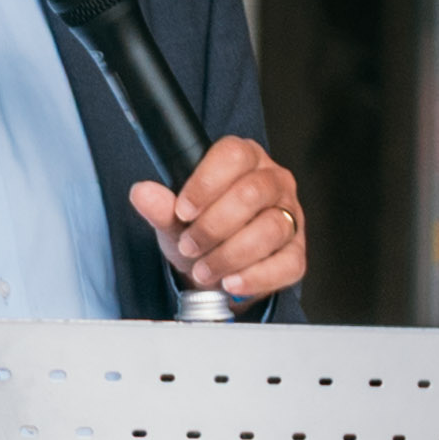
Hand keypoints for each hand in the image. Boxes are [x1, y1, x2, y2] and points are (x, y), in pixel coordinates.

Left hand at [131, 136, 307, 305]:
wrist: (218, 269)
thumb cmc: (202, 231)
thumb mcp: (176, 218)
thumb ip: (161, 206)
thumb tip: (142, 193)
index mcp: (246, 159)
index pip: (232, 156)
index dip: (205, 184)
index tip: (183, 212)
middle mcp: (273, 182)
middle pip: (251, 194)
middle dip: (213, 226)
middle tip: (189, 247)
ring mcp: (290, 216)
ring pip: (269, 229)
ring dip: (230, 255)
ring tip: (204, 270)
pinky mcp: (296, 253)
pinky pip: (285, 264)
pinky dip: (255, 277)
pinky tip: (231, 282)